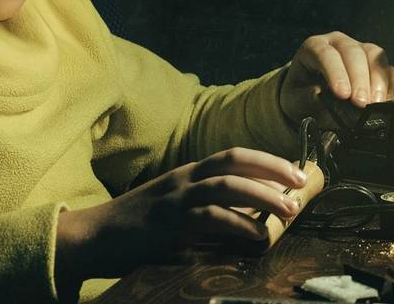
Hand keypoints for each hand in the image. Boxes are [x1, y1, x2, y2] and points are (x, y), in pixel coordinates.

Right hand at [54, 148, 303, 290]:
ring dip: (260, 198)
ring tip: (285, 213)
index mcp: (188, 173)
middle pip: (233, 165)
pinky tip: (254, 236)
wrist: (94, 237)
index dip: (267, 160)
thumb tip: (257, 215)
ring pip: (224, 189)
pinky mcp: (167, 229)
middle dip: (271, 173)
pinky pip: (208, 221)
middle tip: (299, 190)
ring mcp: (174, 203)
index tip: (296, 171)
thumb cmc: (141, 224)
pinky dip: (236, 226)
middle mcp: (182, 181)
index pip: (233, 155)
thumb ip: (211, 205)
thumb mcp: (176, 204)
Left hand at [279, 31, 393, 124]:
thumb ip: (305, 97)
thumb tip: (319, 94)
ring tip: (375, 104)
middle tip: (361, 103)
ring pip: (374, 56)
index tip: (342, 94)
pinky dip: (387, 86)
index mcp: (315, 46)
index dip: (336, 73)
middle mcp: (339, 43)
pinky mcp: (375, 63)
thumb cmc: (301, 93)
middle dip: (359, 79)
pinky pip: (387, 69)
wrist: (311, 96)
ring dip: (377, 81)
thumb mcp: (294, 98)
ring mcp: (359, 49)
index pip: (326, 54)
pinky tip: (383, 103)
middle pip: (353, 53)